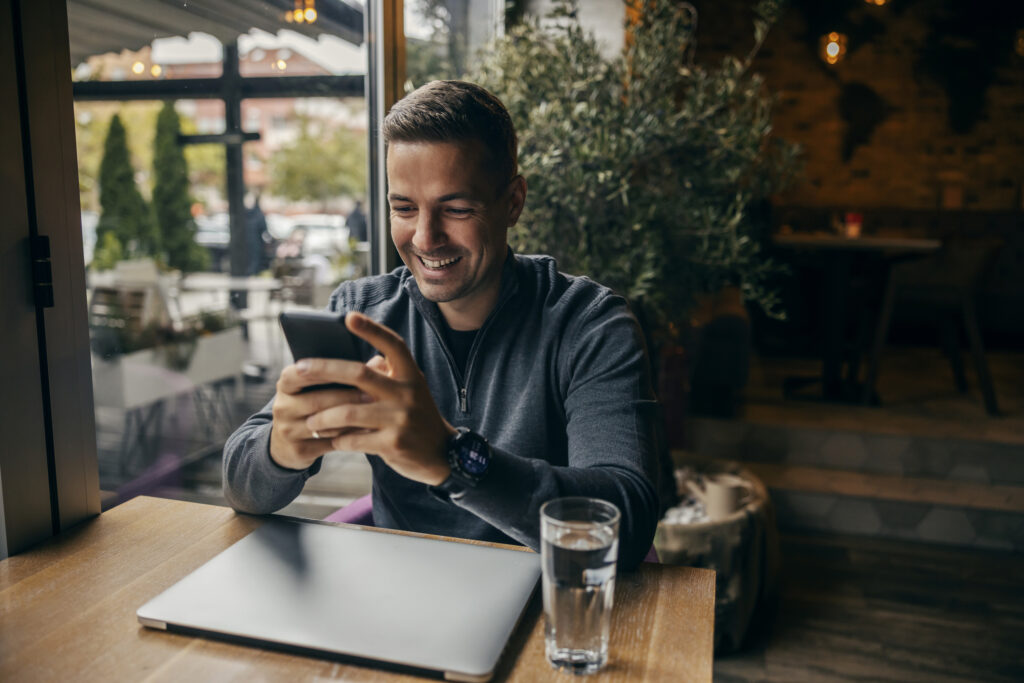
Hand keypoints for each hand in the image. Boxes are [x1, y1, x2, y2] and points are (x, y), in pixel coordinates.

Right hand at [270, 365, 370, 470]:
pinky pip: (331, 443)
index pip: (298, 374)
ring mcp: (289, 430)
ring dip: (352, 419)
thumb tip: (380, 362)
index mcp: (286, 385)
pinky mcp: (300, 450)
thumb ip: (347, 372)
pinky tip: (369, 430)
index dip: (322, 370)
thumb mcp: (320, 387)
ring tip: (375, 412)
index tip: (353, 369)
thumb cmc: (314, 404)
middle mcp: (283, 407)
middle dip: (347, 397)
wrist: (289, 443)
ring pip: (326, 424)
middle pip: (317, 401)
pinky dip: (352, 436)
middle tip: (373, 394)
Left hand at [301, 312, 455, 484]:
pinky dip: (337, 439)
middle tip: (298, 369)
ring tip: (310, 420)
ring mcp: (401, 419)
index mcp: (410, 375)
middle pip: (359, 374)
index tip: (349, 317)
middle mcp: (407, 393)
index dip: (372, 329)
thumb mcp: (409, 390)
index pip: (393, 345)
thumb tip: (349, 359)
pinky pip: (353, 439)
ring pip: (348, 412)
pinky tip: (329, 438)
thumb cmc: (416, 416)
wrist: (441, 453)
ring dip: (323, 417)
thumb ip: (385, 374)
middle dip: (324, 369)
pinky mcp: (393, 444)